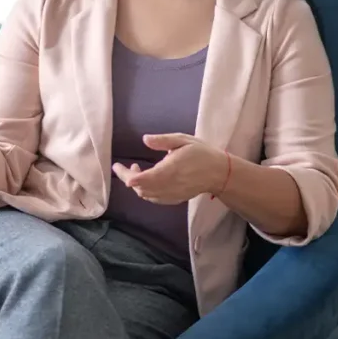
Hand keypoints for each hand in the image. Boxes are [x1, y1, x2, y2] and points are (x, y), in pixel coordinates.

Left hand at [111, 133, 226, 204]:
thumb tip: (145, 139)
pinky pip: (154, 199)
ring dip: (136, 185)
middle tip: (125, 166)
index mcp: (170, 170)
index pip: (145, 178)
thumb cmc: (201, 153)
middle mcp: (169, 185)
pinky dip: (145, 191)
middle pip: (141, 188)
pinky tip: (146, 180)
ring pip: (146, 195)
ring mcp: (172, 195)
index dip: (129, 176)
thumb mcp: (183, 140)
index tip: (118, 168)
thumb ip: (163, 141)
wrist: (219, 173)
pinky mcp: (175, 199)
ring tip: (136, 170)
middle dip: (129, 178)